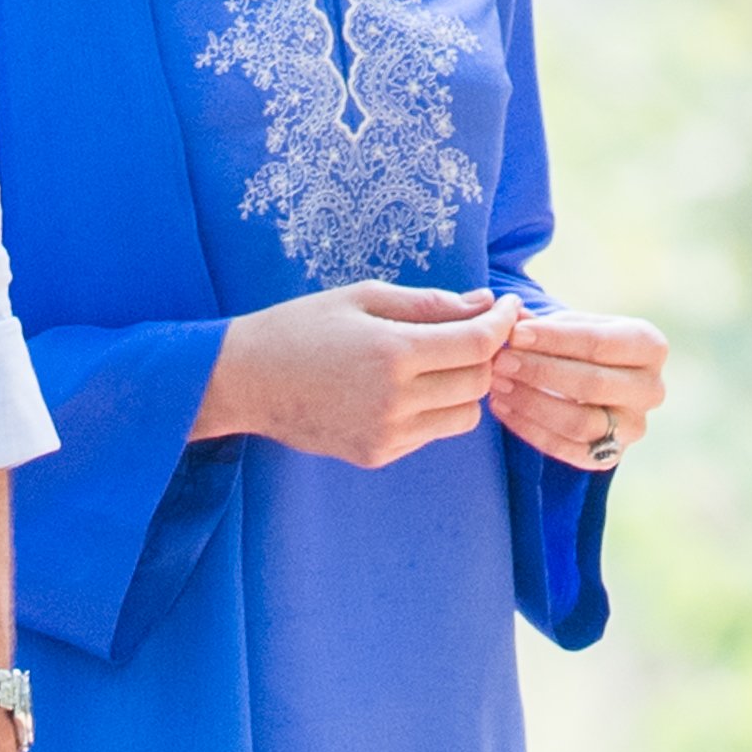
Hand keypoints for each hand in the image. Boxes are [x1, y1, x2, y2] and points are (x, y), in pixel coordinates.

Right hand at [194, 282, 522, 467]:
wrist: (242, 380)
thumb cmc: (298, 327)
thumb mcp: (360, 298)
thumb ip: (428, 303)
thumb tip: (485, 304)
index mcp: (392, 352)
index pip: (477, 343)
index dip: (503, 323)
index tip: (510, 306)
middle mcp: (395, 399)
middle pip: (479, 382)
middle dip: (487, 354)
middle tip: (476, 330)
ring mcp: (387, 433)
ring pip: (465, 415)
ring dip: (465, 387)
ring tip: (441, 361)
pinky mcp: (377, 454)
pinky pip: (431, 433)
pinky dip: (434, 410)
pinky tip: (407, 388)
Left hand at [489, 307, 667, 472]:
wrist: (592, 380)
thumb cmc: (578, 345)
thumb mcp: (567, 325)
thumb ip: (539, 322)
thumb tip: (509, 315)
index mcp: (648, 346)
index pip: (599, 343)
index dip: (554, 339)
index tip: (514, 334)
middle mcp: (651, 389)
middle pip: (592, 384)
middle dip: (539, 372)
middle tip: (500, 361)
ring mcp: (634, 427)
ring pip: (581, 422)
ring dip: (532, 403)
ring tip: (497, 384)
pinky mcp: (612, 455)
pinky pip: (569, 450)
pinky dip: (530, 430)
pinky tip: (502, 408)